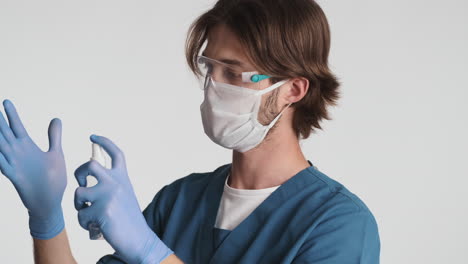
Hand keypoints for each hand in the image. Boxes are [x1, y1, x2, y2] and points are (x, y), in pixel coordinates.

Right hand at [0, 99, 65, 239]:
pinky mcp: (15, 177)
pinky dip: (0, 158)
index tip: (6, 101)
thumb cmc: (53, 178)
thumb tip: (56, 119)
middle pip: (5, 133)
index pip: (17, 127)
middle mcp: (18, 154)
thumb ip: (54, 136)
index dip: (11, 115)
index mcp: (28, 147)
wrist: (49, 202)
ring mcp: (15, 164)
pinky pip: (3, 165)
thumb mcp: (55, 153)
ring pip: (1, 146)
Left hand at [74, 135, 172, 263]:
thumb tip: (87, 180)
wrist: (139, 239)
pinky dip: (84, 223)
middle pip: (90, 165)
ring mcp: (108, 195)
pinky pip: (80, 214)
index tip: (93, 136)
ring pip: (79, 193)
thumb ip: (111, 185)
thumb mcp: (124, 196)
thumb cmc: (128, 220)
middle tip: (81, 184)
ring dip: (79, 206)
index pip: (115, 154)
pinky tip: (96, 227)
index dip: (104, 142)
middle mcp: (116, 183)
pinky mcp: (101, 211)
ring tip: (90, 216)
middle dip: (79, 173)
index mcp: (123, 178)